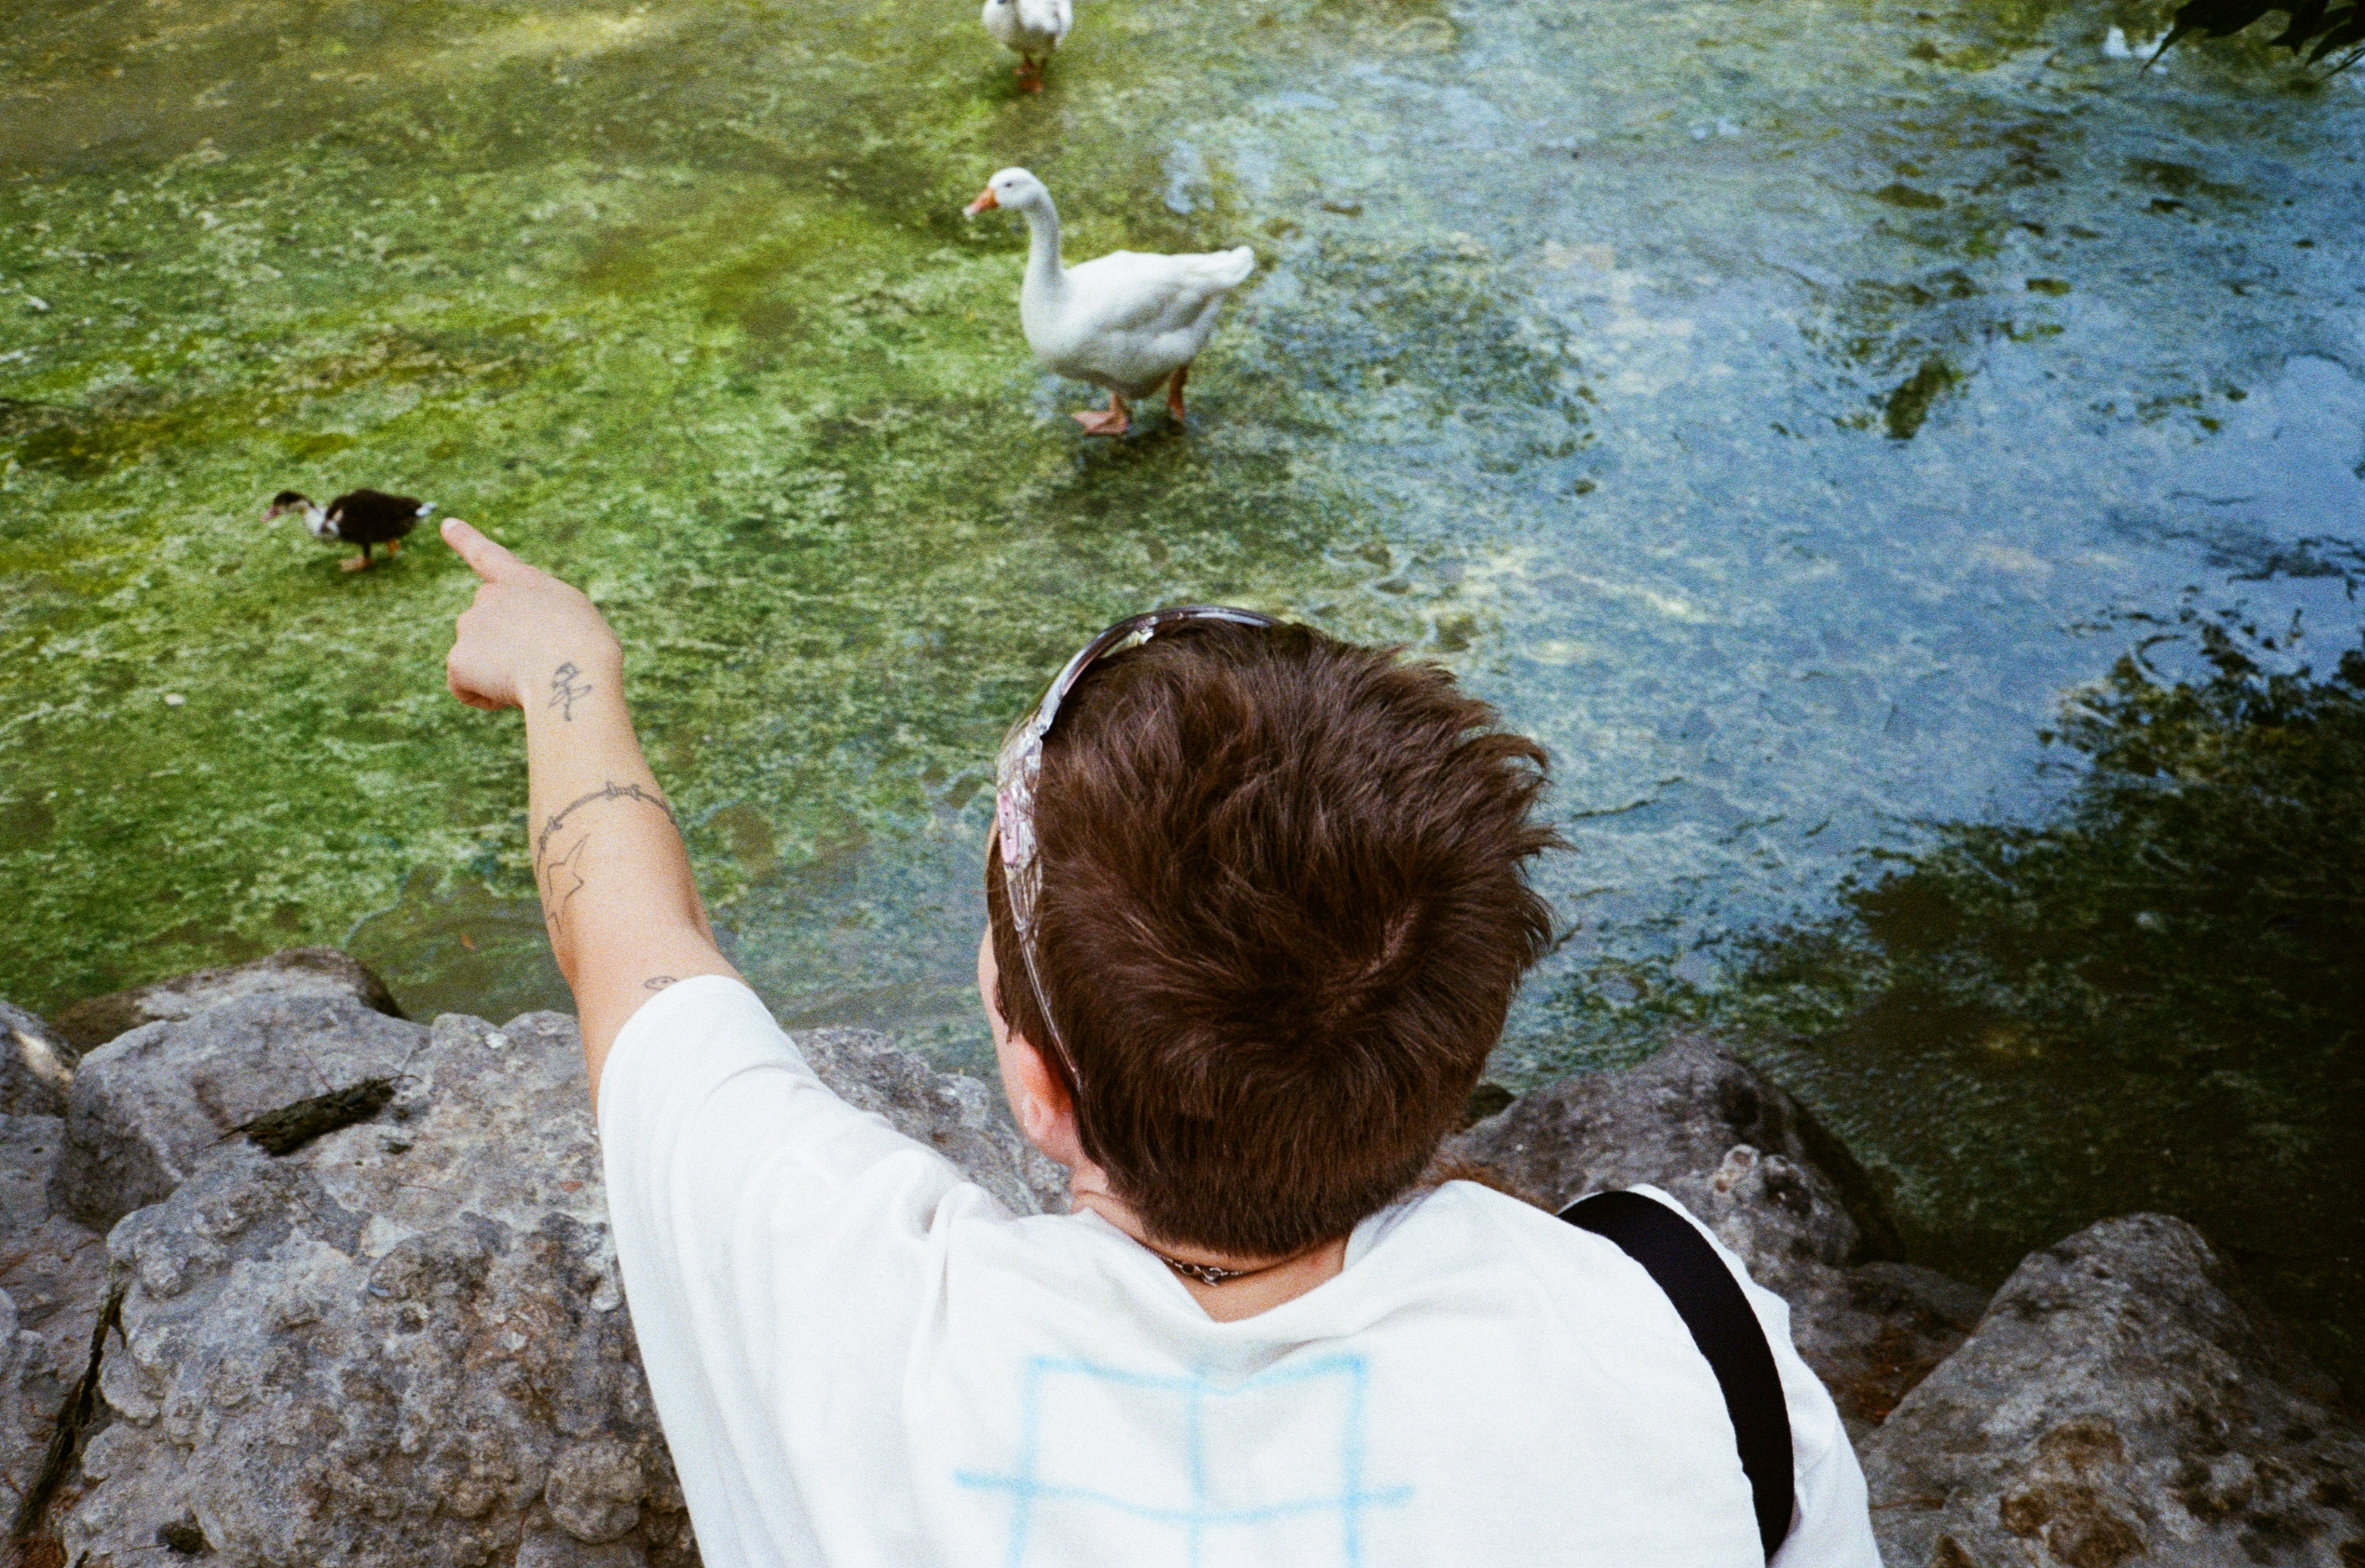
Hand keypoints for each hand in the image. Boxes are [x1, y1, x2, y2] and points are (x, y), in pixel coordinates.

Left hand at [442, 518, 621, 712]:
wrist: (572, 669)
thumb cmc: (590, 651)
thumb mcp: (577, 620)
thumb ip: (545, 620)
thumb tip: (526, 652)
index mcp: (523, 581)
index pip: (487, 555)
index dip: (464, 539)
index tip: (445, 524)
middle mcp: (489, 595)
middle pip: (488, 631)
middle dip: (505, 650)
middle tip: (539, 666)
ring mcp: (469, 625)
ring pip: (478, 661)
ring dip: (498, 674)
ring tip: (533, 679)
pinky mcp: (457, 659)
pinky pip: (465, 687)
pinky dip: (484, 697)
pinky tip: (511, 695)